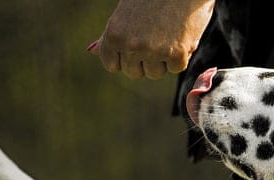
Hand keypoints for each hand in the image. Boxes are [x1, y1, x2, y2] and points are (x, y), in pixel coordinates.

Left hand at [88, 0, 214, 79]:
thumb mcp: (125, 12)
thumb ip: (111, 35)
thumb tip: (92, 51)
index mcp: (114, 34)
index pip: (112, 65)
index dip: (124, 58)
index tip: (134, 46)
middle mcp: (132, 45)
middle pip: (134, 73)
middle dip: (143, 61)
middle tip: (154, 39)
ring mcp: (155, 51)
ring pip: (155, 73)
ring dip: (162, 60)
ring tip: (167, 36)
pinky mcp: (177, 54)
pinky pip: (176, 68)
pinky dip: (181, 55)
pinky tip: (181, 35)